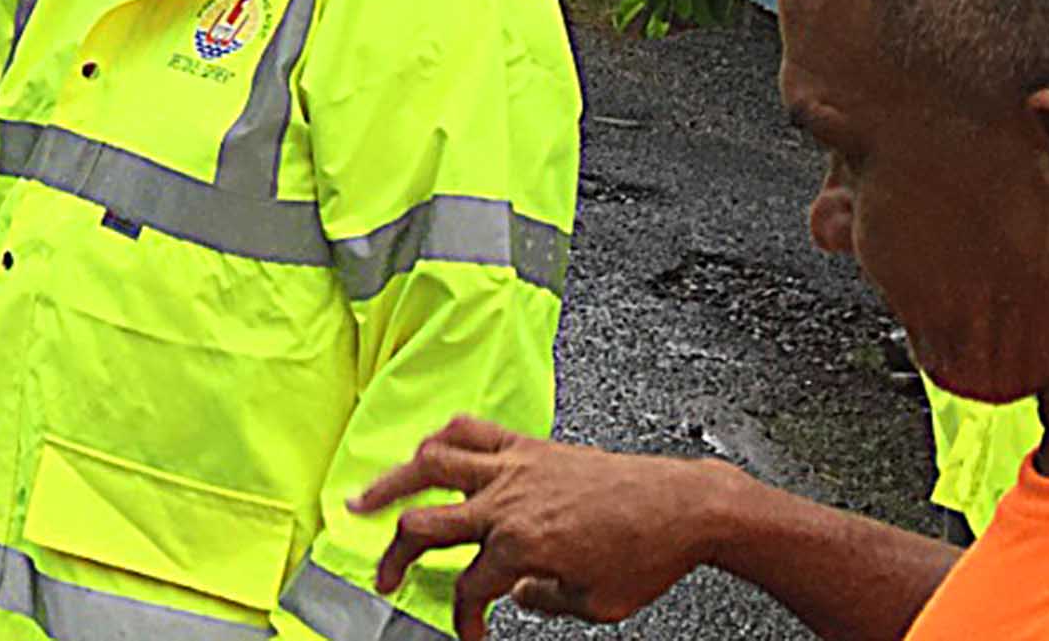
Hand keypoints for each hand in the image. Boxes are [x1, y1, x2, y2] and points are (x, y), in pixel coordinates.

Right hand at [352, 416, 733, 639]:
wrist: (684, 507)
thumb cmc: (647, 554)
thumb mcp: (595, 605)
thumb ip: (544, 600)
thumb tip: (520, 592)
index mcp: (520, 548)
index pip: (468, 589)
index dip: (463, 618)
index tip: (471, 631)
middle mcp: (506, 502)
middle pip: (424, 526)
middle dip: (396, 558)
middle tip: (384, 575)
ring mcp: (513, 466)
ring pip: (430, 464)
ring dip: (390, 483)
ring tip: (365, 498)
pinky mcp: (528, 444)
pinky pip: (471, 429)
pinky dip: (442, 437)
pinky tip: (427, 448)